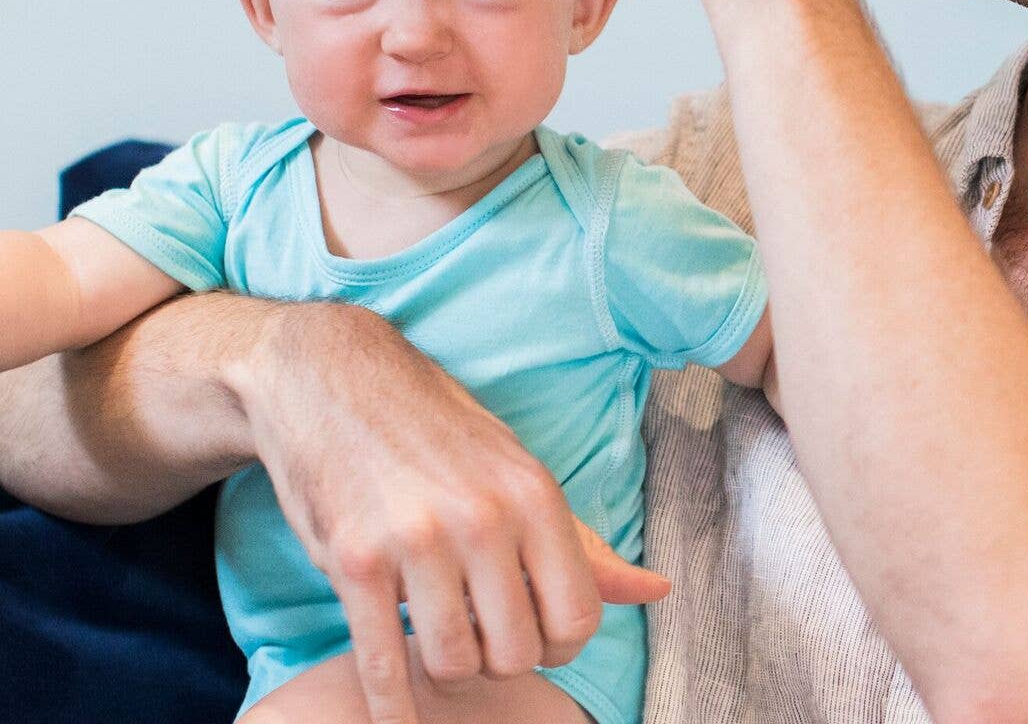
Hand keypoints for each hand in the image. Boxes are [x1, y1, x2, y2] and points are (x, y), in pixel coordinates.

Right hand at [229, 303, 668, 723]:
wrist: (332, 375)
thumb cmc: (434, 424)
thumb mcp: (517, 466)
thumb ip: (580, 541)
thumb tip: (657, 591)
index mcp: (534, 493)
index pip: (578, 618)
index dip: (558, 643)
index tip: (533, 632)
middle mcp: (483, 517)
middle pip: (516, 654)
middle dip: (499, 657)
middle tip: (479, 628)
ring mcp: (414, 540)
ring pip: (452, 663)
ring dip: (444, 663)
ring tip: (435, 626)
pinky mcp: (353, 560)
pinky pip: (381, 667)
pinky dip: (391, 707)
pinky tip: (396, 715)